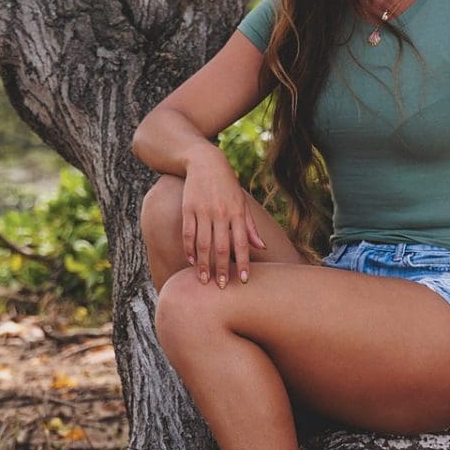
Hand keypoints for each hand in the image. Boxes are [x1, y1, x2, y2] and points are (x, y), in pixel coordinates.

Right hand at [181, 149, 265, 288]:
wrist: (205, 162)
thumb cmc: (227, 185)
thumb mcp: (242, 203)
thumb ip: (250, 226)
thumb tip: (261, 248)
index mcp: (237, 213)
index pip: (242, 243)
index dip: (243, 262)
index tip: (244, 280)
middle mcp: (220, 213)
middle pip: (221, 247)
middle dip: (222, 269)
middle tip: (222, 287)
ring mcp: (203, 211)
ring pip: (203, 243)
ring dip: (203, 264)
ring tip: (204, 280)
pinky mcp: (188, 208)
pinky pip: (188, 233)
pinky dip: (189, 249)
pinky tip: (192, 261)